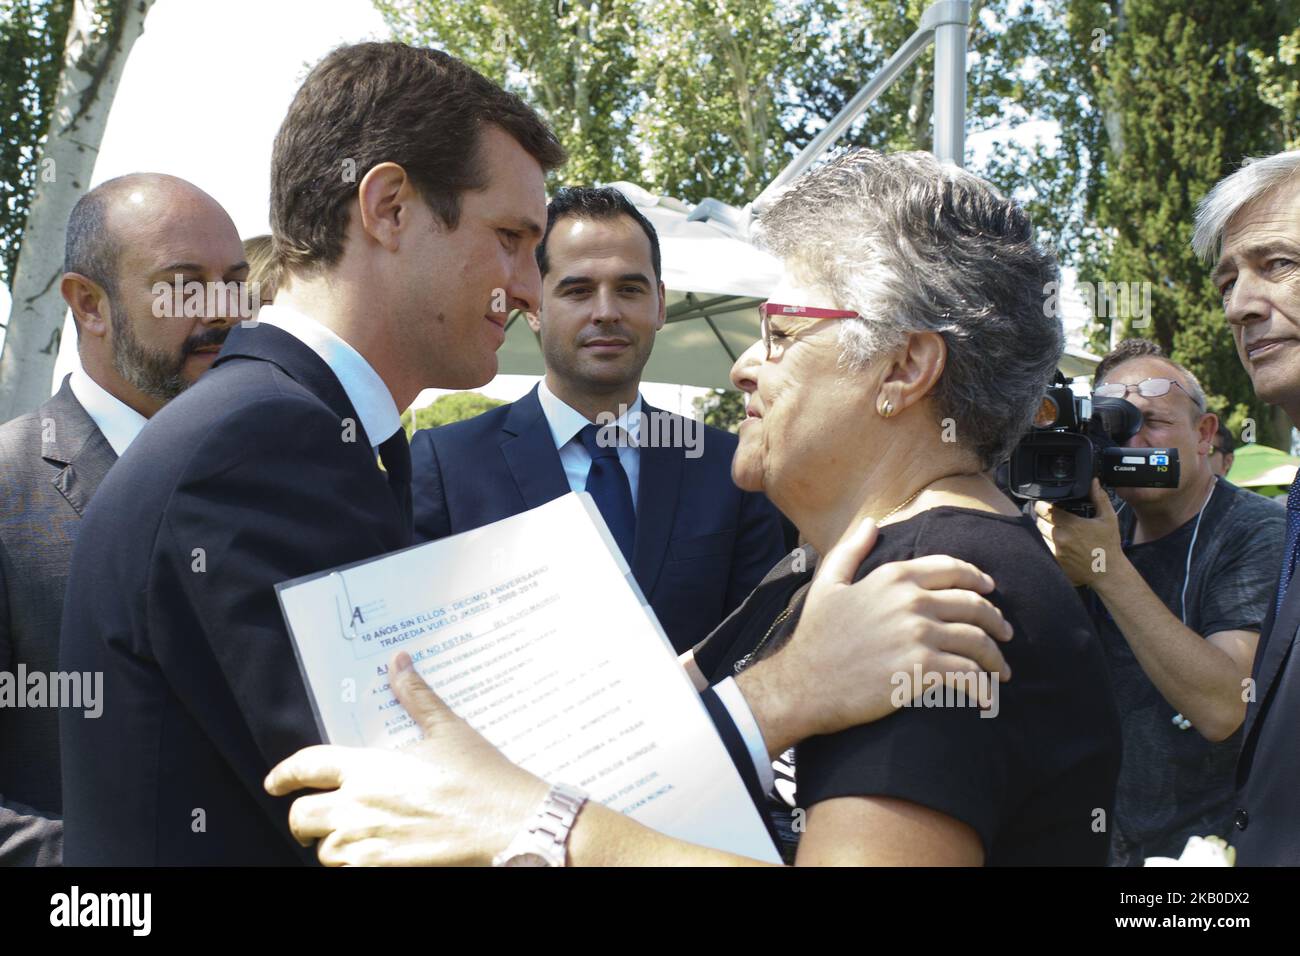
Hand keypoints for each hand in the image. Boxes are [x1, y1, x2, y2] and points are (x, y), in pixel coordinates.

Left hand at [264, 651, 546, 865]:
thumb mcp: (449, 731)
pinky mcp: (384, 871)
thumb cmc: (482, 777)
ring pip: (324, 852)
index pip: (308, 766)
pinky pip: (347, 875)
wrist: (509, 824)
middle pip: (302, 816)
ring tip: (347, 841)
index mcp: (370, 767)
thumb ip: (416, 697)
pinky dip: (351, 868)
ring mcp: (370, 844)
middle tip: (311, 820)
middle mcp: (360, 806)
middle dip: (302, 817)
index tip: (274, 782)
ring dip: (330, 845)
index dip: (284, 774)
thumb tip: (399, 662)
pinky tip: (368, 860)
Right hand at [737, 517, 1013, 755]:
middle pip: (973, 605)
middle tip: (1005, 634)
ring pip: (977, 641)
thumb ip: (851, 549)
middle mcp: (911, 602)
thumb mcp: (827, 584)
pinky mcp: (920, 670)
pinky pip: (967, 674)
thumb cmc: (815, 636)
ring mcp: (918, 636)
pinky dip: (982, 686)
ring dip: (994, 657)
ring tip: (1000, 670)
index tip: (990, 590)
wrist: (804, 684)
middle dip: (996, 621)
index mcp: (893, 577)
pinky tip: (986, 695)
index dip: (977, 579)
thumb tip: (871, 524)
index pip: (951, 569)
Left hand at [1033, 479, 1123, 587]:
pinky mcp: (1054, 561)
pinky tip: (1058, 541)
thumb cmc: (1108, 546)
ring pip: (1039, 534)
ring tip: (1056, 529)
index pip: (1044, 509)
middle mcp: (1060, 537)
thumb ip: (1099, 498)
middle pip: (1039, 521)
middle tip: (1053, 516)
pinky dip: (1047, 542)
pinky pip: (1043, 547)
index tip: (1046, 503)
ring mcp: (1055, 551)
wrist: (1108, 572)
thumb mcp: (1109, 518)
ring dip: (1044, 530)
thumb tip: (1094, 482)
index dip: (1043, 504)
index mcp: (1071, 524)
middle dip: (1044, 517)